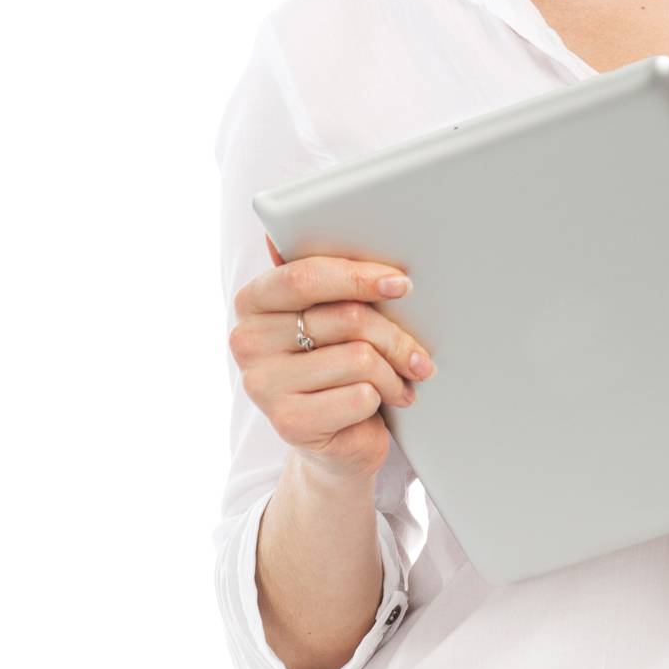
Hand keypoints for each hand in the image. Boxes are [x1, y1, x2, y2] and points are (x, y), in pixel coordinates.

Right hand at [227, 234, 436, 483]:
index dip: (358, 277)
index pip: (304, 275)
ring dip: (394, 371)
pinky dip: (383, 398)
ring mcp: (263, 385)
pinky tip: (385, 401)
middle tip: (421, 351)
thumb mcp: (329, 311)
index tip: (401, 283)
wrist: (334, 435)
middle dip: (394, 334)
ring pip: (358, 358)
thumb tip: (290, 233)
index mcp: (254, 299)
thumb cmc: (336, 359)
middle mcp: (247, 341)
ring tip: (404, 378)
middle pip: (343, 318)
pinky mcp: (288, 423)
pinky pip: (359, 396)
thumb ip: (323, 272)